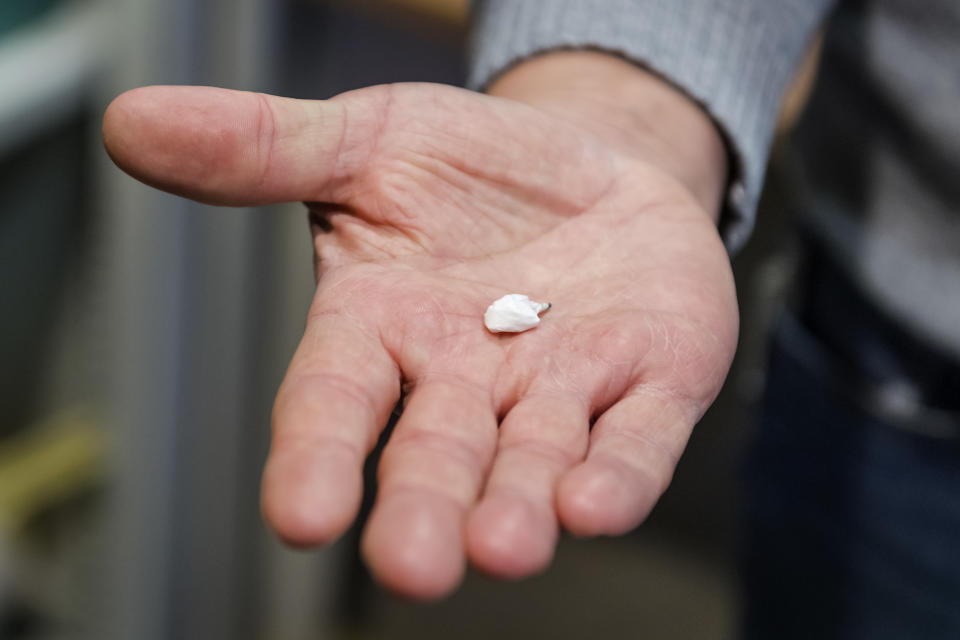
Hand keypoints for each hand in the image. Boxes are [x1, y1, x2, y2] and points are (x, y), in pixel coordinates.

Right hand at [103, 56, 737, 599]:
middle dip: (424, 508)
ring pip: (535, 461)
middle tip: (412, 566)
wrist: (599, 166)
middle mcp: (465, 380)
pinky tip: (596, 505)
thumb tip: (130, 123)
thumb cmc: (475, 169)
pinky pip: (636, 436)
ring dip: (519, 506)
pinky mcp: (650, 380)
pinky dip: (620, 473)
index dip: (317, 456)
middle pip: (436, 454)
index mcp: (383, 329)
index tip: (301, 516)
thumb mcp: (369, 140)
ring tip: (504, 548)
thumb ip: (266, 148)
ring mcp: (560, 388)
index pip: (335, 401)